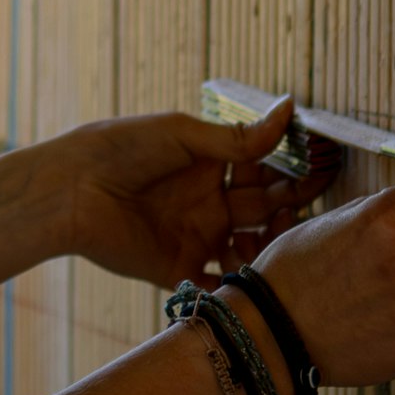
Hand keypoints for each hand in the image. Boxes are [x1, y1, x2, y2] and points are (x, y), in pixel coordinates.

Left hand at [47, 99, 334, 286]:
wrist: (71, 189)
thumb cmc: (120, 149)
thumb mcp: (182, 136)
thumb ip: (237, 138)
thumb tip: (288, 109)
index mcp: (208, 165)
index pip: (262, 169)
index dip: (291, 168)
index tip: (324, 163)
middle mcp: (207, 202)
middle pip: (263, 208)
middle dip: (289, 206)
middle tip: (312, 204)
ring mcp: (195, 236)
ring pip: (251, 248)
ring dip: (272, 247)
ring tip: (284, 240)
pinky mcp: (177, 268)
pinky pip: (218, 284)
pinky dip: (240, 286)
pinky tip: (262, 278)